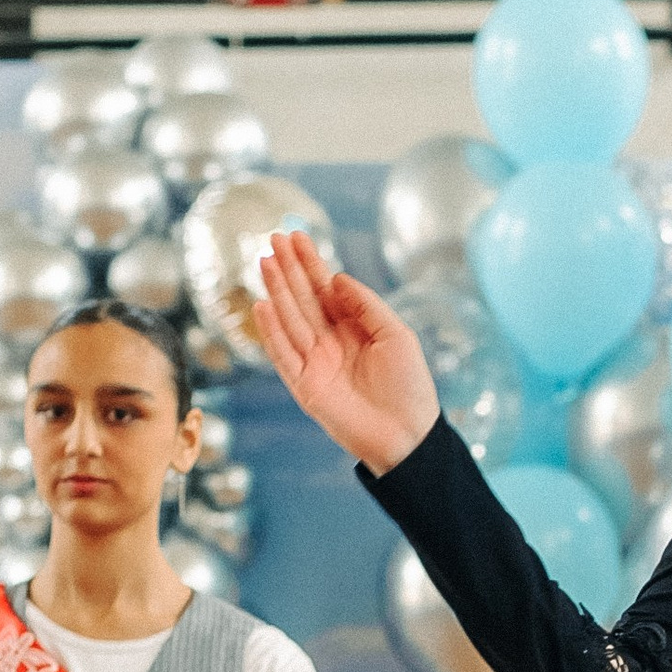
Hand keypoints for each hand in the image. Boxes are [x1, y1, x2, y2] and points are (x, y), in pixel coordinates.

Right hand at [256, 230, 440, 471]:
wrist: (408, 435)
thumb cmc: (409, 385)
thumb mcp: (396, 334)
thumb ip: (366, 304)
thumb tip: (337, 277)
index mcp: (354, 328)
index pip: (326, 289)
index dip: (310, 263)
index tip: (295, 236)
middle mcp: (331, 342)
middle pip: (304, 299)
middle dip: (289, 269)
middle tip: (273, 238)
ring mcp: (316, 363)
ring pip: (291, 320)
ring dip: (277, 291)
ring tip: (265, 262)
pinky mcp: (305, 386)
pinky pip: (283, 355)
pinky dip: (271, 332)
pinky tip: (262, 306)